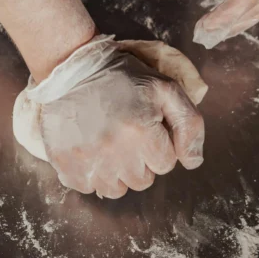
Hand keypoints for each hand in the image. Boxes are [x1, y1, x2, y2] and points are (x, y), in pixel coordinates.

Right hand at [35, 38, 204, 198]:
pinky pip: (88, 188)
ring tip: (107, 142)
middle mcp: (114, 151)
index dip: (158, 145)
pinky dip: (91, 174)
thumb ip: (189, 124)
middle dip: (139, 160)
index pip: (165, 164)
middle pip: (142, 180)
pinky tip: (89, 149)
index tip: (144, 126)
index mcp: (141, 131)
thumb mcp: (166, 89)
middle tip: (126, 133)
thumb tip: (193, 162)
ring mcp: (86, 161)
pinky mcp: (65, 166)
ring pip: (116, 189)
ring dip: (116, 171)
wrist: (70, 68)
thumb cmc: (122, 78)